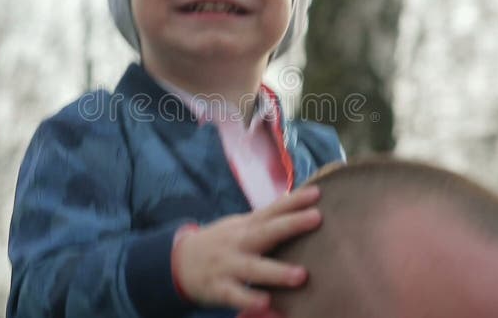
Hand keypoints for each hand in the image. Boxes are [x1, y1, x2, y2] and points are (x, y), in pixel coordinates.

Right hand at [172, 186, 320, 312]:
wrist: (179, 261)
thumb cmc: (223, 243)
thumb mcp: (241, 227)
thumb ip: (268, 220)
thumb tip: (301, 207)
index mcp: (247, 226)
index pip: (273, 209)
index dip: (294, 200)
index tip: (318, 193)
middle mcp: (238, 242)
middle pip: (266, 231)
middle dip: (291, 225)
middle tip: (317, 218)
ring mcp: (227, 265)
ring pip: (253, 268)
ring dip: (276, 271)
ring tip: (301, 276)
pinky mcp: (218, 288)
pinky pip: (235, 295)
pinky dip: (249, 300)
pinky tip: (266, 304)